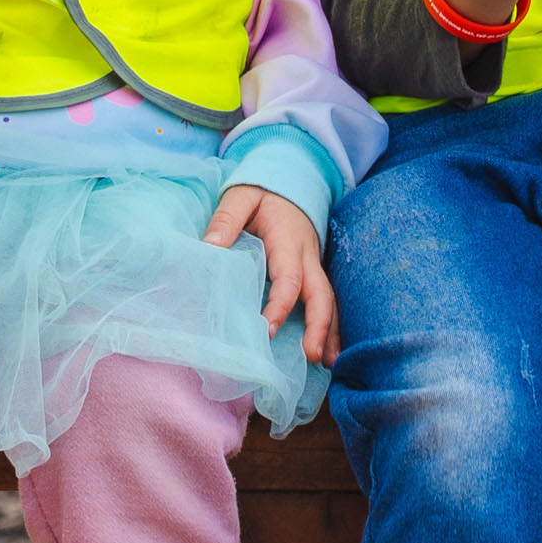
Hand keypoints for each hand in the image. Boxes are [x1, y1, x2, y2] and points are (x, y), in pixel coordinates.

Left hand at [208, 182, 337, 364]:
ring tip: (328, 362)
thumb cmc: (262, 192)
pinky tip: (328, 350)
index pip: (289, 279)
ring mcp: (315, 265)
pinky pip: (327, 301)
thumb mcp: (241, 196)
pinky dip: (330, 326)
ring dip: (331, 332)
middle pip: (321, 295)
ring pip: (330, 301)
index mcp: (288, 241)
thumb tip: (210, 248)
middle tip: (313, 356)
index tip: (268, 329)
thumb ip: (226, 220)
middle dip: (320, 326)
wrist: (291, 180)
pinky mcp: (314, 272)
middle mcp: (308, 256)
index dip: (280, 305)